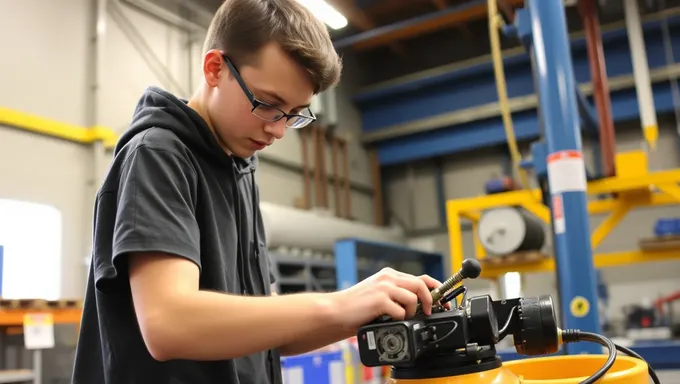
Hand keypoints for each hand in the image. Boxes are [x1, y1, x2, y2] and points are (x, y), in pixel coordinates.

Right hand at [328, 267, 444, 331]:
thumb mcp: (379, 295)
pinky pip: (401, 311)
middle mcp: (388, 277)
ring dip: (412, 311)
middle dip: (429, 300)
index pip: (420, 277)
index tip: (442, 301)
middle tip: (428, 312)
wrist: (335, 311)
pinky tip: (389, 320)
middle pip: (421, 284)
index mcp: (389, 275)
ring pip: (413, 297)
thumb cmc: (356, 307)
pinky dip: (400, 318)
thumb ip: (396, 295)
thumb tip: (419, 305)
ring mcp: (384, 287)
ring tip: (403, 318)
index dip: (435, 288)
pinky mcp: (380, 299)